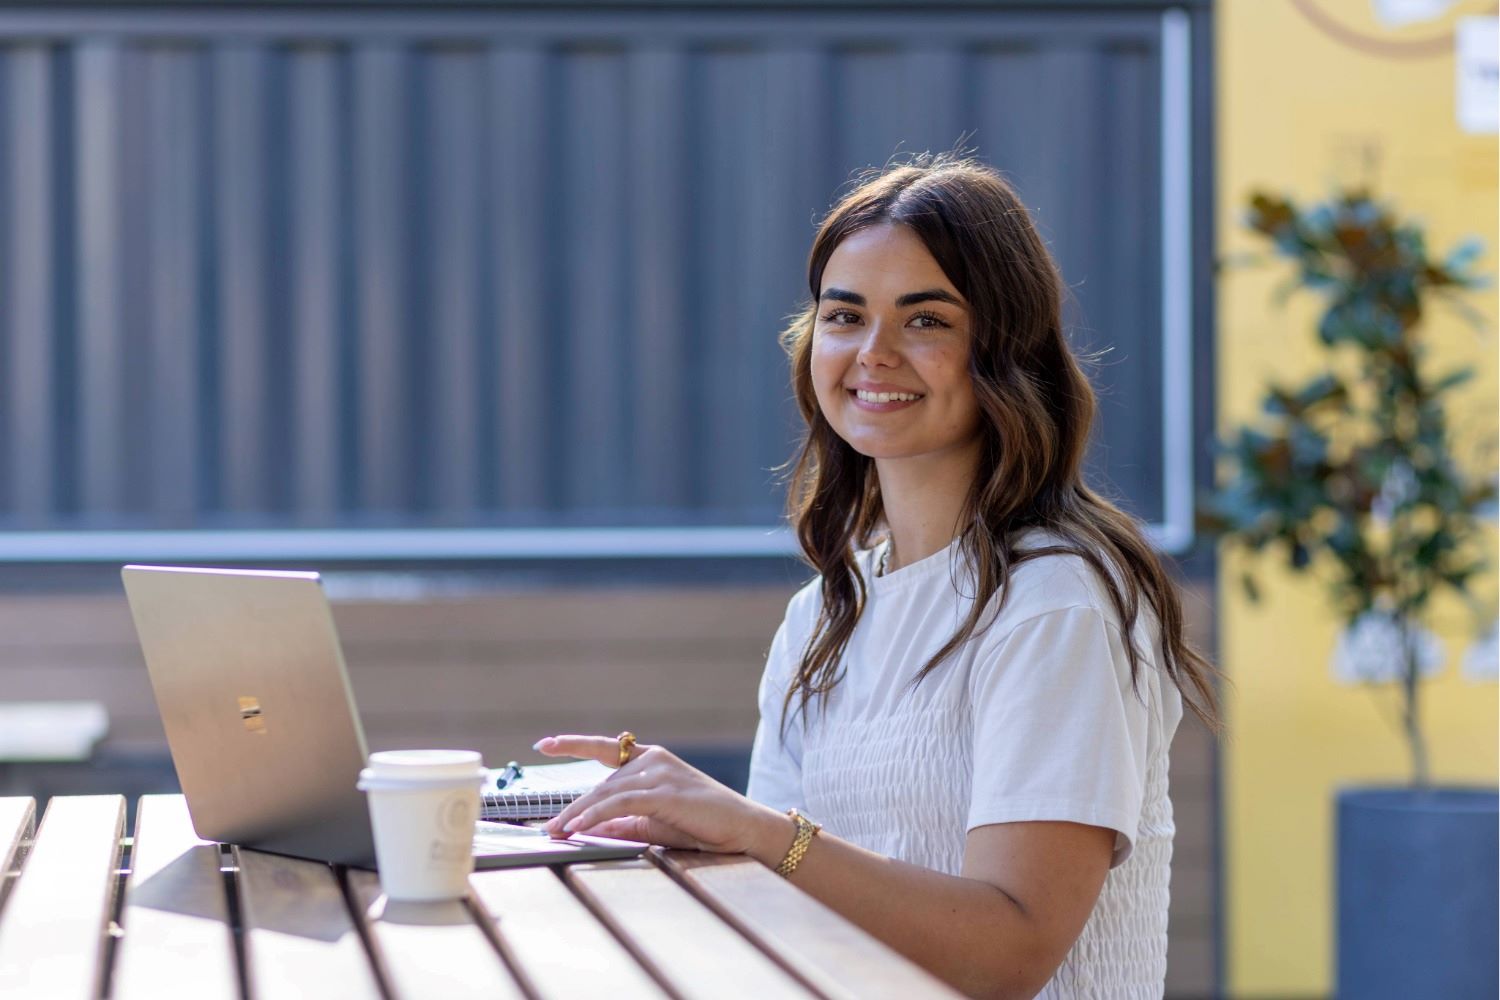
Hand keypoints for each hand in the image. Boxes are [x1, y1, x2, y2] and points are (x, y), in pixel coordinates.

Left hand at [533, 734, 789, 859]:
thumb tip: (591, 829)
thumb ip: (625, 823)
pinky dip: (595, 816)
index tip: (544, 743)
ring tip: (556, 832)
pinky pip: (620, 803)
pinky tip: (577, 827)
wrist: (743, 829)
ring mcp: (659, 773)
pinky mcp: (664, 792)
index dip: (573, 743)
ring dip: (578, 814)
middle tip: (549, 828)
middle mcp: (653, 759)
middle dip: (573, 807)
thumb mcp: (655, 824)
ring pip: (606, 793)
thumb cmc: (703, 826)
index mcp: (652, 760)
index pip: (605, 748)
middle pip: (601, 783)